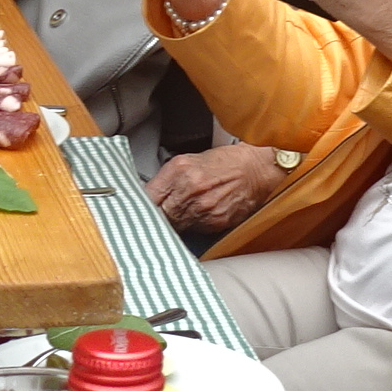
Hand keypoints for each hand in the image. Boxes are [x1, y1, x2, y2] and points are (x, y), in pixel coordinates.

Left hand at [149, 140, 285, 235]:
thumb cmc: (224, 163)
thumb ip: (167, 179)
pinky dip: (192, 225)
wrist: (256, 170)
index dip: (139, 207)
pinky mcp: (215, 221)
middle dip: (155, 217)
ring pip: (175, 226)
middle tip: (155, 217)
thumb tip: (147, 197)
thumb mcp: (189, 160)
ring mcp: (203, 208)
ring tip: (181, 213)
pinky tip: (198, 214)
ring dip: (174, 223)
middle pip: (159, 215)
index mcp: (179, 171)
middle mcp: (190, 190)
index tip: (135, 211)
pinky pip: (194, 230)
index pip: (147, 197)